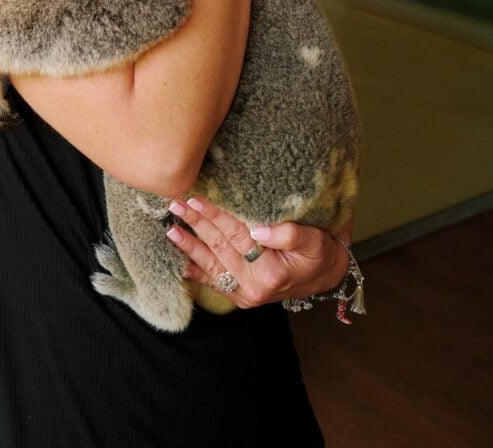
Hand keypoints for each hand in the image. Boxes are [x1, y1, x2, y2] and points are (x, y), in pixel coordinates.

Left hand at [166, 196, 348, 307]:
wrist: (326, 275)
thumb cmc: (319, 251)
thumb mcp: (313, 240)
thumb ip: (289, 235)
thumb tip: (259, 230)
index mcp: (271, 271)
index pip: (236, 235)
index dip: (215, 215)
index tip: (195, 199)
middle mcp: (255, 287)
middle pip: (219, 248)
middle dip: (196, 225)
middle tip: (175, 205)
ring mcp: (246, 295)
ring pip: (212, 265)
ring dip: (190, 247)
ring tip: (171, 230)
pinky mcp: (241, 297)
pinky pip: (215, 283)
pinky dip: (197, 273)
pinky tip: (180, 264)